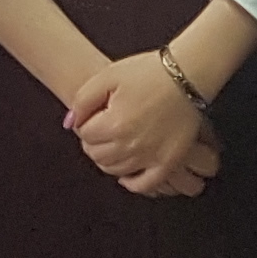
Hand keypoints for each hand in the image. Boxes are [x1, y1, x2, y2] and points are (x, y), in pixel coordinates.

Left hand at [66, 52, 213, 190]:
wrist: (186, 75)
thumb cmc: (148, 72)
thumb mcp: (108, 75)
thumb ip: (83, 100)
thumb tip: (70, 124)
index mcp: (114, 124)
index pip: (85, 135)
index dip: (86, 124)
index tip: (95, 117)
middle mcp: (131, 145)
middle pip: (97, 155)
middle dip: (94, 142)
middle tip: (102, 130)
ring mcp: (151, 157)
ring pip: (116, 171)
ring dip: (109, 159)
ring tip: (114, 143)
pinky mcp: (169, 162)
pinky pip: (145, 185)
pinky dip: (132, 183)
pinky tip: (126, 174)